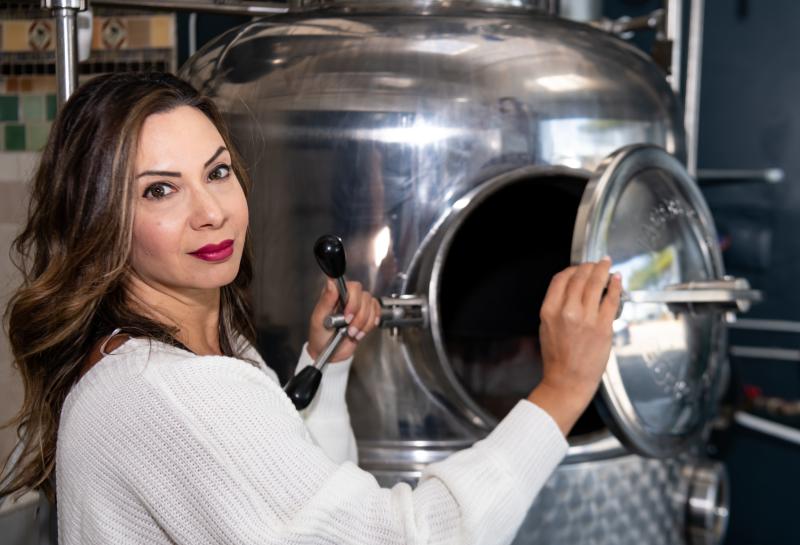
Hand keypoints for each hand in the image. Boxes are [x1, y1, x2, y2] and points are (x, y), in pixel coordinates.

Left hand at [307, 279, 381, 362]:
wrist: (329, 352)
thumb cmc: (320, 335)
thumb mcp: (319, 318)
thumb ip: (326, 300)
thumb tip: (331, 282)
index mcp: (334, 294)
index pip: (351, 286)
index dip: (353, 301)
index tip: (347, 316)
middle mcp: (347, 296)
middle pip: (364, 295)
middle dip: (359, 315)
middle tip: (349, 327)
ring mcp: (358, 304)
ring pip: (371, 305)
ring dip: (363, 323)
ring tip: (352, 333)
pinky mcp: (367, 313)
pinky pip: (376, 312)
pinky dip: (370, 324)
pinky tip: (362, 331)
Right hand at [528, 258, 621, 434]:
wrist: (567, 381)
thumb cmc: (557, 358)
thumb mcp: (547, 327)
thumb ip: (556, 307)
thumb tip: (571, 290)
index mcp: (549, 311)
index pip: (560, 279)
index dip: (571, 269)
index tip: (579, 267)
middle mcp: (566, 311)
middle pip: (579, 277)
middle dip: (589, 266)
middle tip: (596, 263)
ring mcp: (586, 318)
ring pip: (596, 284)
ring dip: (603, 270)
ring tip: (607, 264)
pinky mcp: (603, 327)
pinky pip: (611, 299)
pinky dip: (615, 286)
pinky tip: (617, 280)